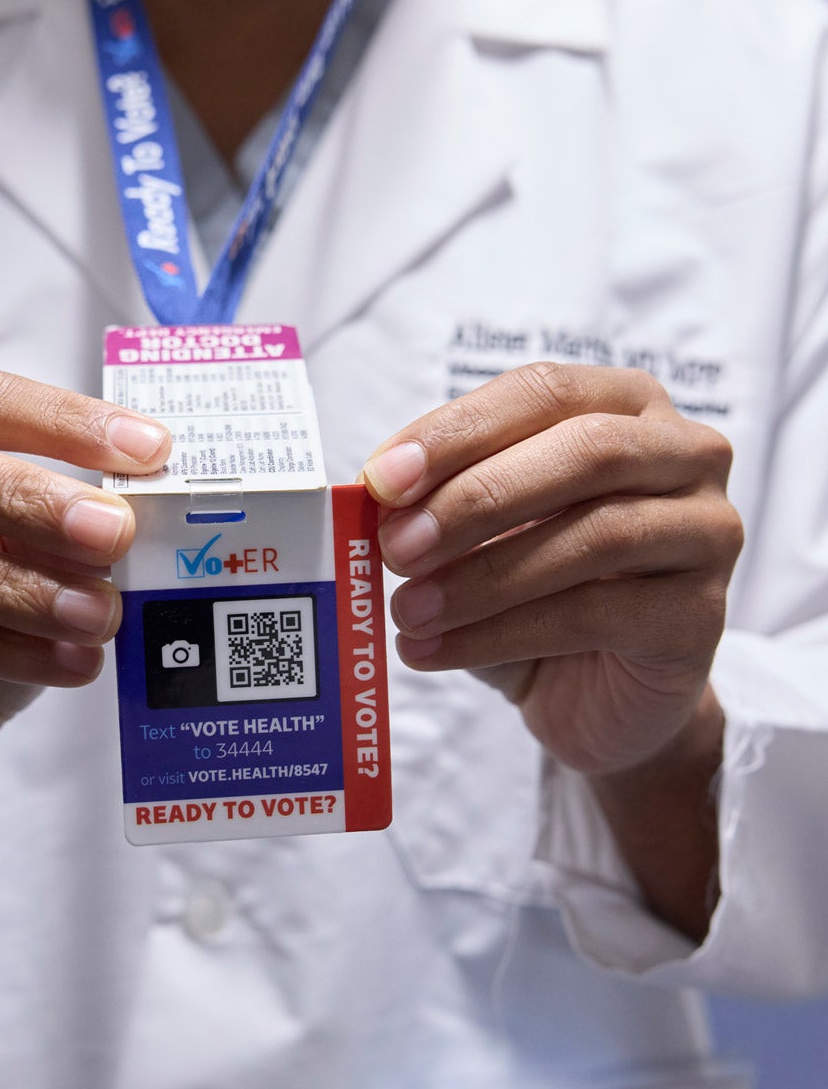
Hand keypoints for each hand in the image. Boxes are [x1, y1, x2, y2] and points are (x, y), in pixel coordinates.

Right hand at [0, 368, 169, 819]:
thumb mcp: (10, 551)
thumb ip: (49, 518)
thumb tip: (125, 506)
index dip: (60, 419)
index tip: (149, 449)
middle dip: (28, 498)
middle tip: (116, 532)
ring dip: (17, 585)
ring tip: (102, 614)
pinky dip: (0, 648)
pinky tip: (70, 663)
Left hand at [363, 363, 743, 777]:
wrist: (599, 695)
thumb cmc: (536, 590)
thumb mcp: (481, 533)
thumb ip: (444, 501)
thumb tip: (380, 494)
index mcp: (626, 404)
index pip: (543, 392)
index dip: (458, 431)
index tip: (381, 479)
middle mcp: (686, 454)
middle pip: (586, 452)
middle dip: (476, 498)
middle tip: (396, 547)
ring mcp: (708, 532)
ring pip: (597, 535)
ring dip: (484, 576)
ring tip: (407, 610)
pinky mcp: (702, 616)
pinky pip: (597, 615)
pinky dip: (501, 634)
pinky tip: (436, 651)